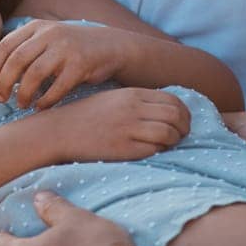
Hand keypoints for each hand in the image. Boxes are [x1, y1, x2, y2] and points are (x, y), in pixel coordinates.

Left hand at [0, 20, 137, 107]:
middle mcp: (50, 33)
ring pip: (34, 74)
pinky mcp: (80, 65)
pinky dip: (45, 101)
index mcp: (37, 26)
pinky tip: (41, 106)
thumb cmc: (71, 48)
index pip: (5, 46)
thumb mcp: (47, 38)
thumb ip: (24, 49)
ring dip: (24, 94)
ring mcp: (66, 48)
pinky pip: (56, 88)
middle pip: (16, 60)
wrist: (110, 46)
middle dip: (4, 83)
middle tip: (1, 99)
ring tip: (22, 104)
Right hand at [47, 87, 191, 161]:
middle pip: (176, 115)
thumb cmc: (87, 116)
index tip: (183, 121)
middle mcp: (134, 108)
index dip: (184, 113)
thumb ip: (139, 101)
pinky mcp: (123, 148)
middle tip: (182, 135)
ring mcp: (129, 128)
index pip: (173, 100)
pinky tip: (153, 151)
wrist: (60, 131)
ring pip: (169, 133)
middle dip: (185, 127)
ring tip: (169, 145)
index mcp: (133, 94)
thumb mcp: (114, 99)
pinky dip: (159, 151)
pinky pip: (153, 149)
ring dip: (174, 140)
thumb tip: (165, 110)